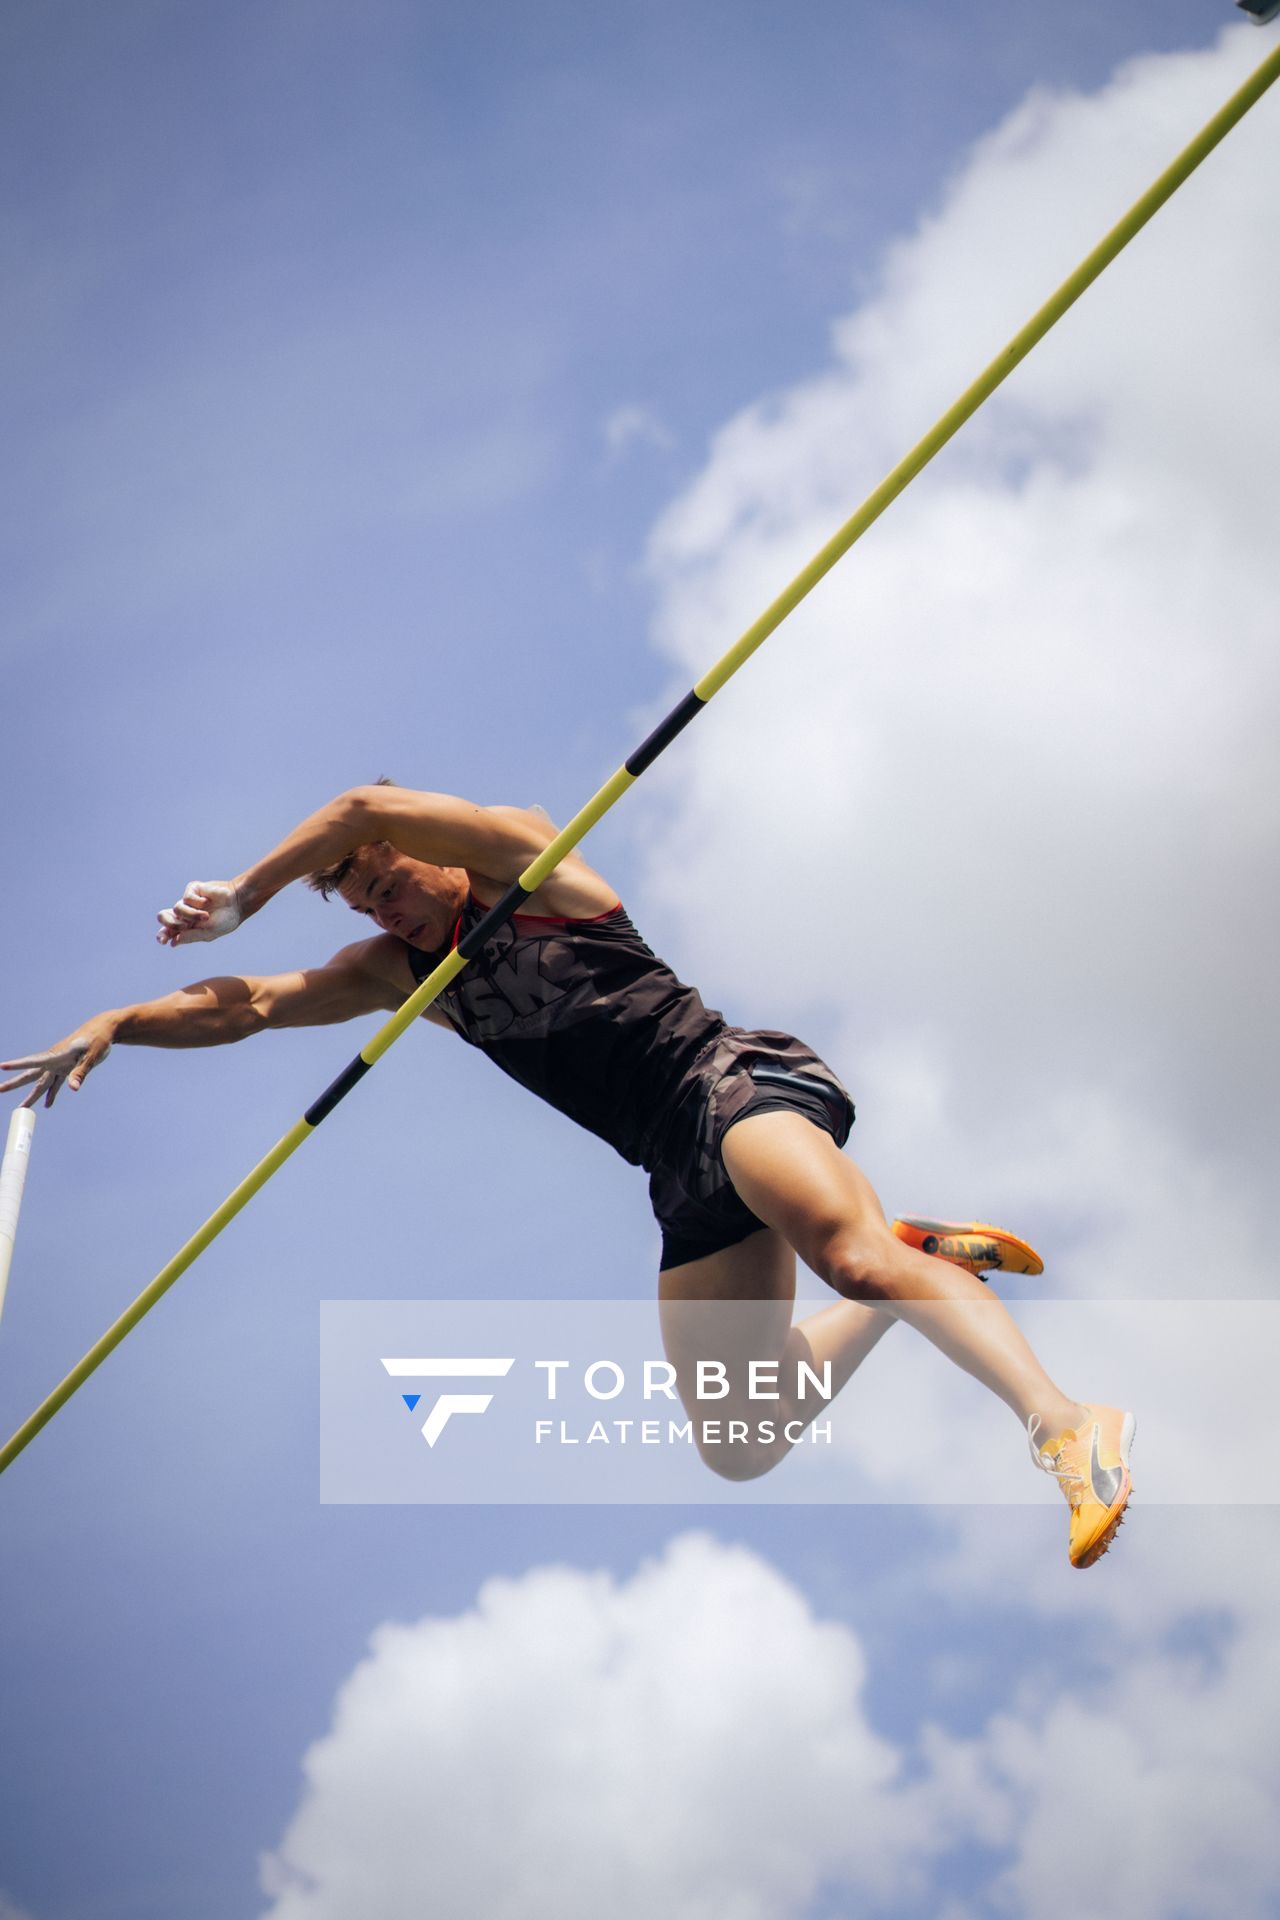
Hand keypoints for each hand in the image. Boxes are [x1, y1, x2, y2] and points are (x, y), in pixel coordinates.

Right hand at [1, 1020, 115, 1108]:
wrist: (105, 1029)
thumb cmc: (98, 1039)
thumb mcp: (92, 1056)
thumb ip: (80, 1072)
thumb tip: (72, 1089)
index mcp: (57, 1055)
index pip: (33, 1061)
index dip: (17, 1065)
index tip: (1, 1066)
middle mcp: (54, 1061)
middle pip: (31, 1075)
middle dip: (15, 1083)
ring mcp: (60, 1065)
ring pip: (42, 1082)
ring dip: (32, 1095)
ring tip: (22, 1108)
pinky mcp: (68, 1068)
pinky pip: (56, 1084)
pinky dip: (52, 1094)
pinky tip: (47, 1104)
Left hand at [156, 879, 242, 947]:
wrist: (237, 903)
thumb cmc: (225, 920)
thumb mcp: (209, 932)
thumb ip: (191, 936)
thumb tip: (173, 942)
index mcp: (186, 927)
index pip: (168, 931)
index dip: (162, 935)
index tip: (163, 941)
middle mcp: (184, 914)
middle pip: (164, 917)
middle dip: (170, 923)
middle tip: (183, 926)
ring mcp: (187, 902)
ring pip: (177, 909)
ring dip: (192, 915)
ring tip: (206, 916)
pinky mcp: (192, 890)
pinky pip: (187, 898)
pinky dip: (198, 903)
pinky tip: (207, 902)